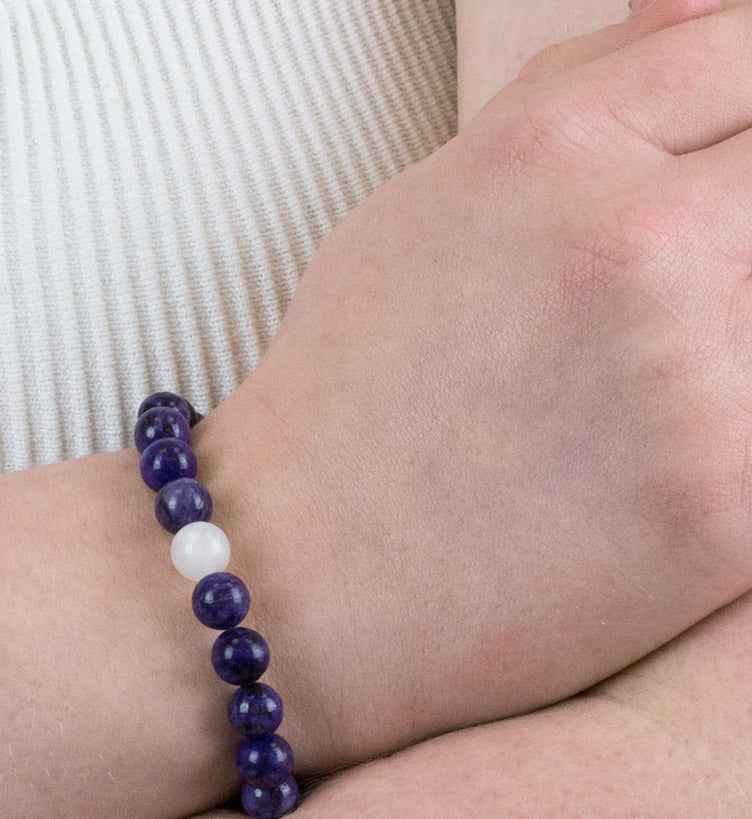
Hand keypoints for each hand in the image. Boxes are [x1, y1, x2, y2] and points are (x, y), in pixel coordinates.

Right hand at [200, 0, 751, 764]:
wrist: (297, 577)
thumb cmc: (347, 401)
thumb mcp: (422, 212)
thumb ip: (571, 97)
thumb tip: (702, 17)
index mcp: (548, 154)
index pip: (746, 50)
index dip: (745, 102)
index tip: (716, 168)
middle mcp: (637, 248)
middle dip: (734, 222)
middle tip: (672, 291)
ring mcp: (700, 382)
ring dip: (729, 326)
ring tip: (634, 383)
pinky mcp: (730, 509)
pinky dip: (730, 423)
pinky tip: (651, 450)